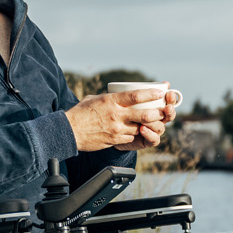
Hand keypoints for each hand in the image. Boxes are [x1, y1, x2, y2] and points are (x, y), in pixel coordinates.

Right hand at [65, 88, 179, 151]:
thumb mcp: (95, 99)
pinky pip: (131, 137)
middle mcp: (116, 115)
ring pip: (140, 127)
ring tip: (151, 122)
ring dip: (147, 126)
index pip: (136, 96)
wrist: (69, 131)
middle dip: (157, 113)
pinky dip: (134, 134)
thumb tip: (121, 94)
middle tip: (163, 111)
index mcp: (111, 101)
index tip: (160, 92)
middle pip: (144, 115)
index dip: (151, 94)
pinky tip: (133, 131)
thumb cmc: (80, 113)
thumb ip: (110, 97)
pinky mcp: (115, 140)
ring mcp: (116, 129)